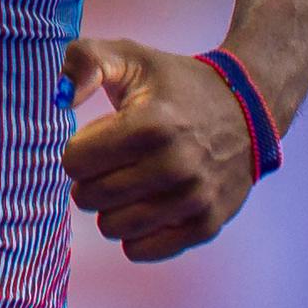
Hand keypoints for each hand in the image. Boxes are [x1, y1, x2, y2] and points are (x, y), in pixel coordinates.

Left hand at [60, 36, 253, 261]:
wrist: (247, 106)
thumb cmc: (176, 84)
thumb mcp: (129, 56)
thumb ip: (84, 62)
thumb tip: (60, 99)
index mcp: (151, 124)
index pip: (75, 162)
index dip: (77, 150)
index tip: (96, 139)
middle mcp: (175, 166)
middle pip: (91, 197)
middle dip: (88, 180)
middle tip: (107, 163)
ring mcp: (194, 199)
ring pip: (113, 228)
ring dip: (109, 208)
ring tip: (125, 184)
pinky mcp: (207, 224)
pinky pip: (143, 250)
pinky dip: (134, 234)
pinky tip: (143, 207)